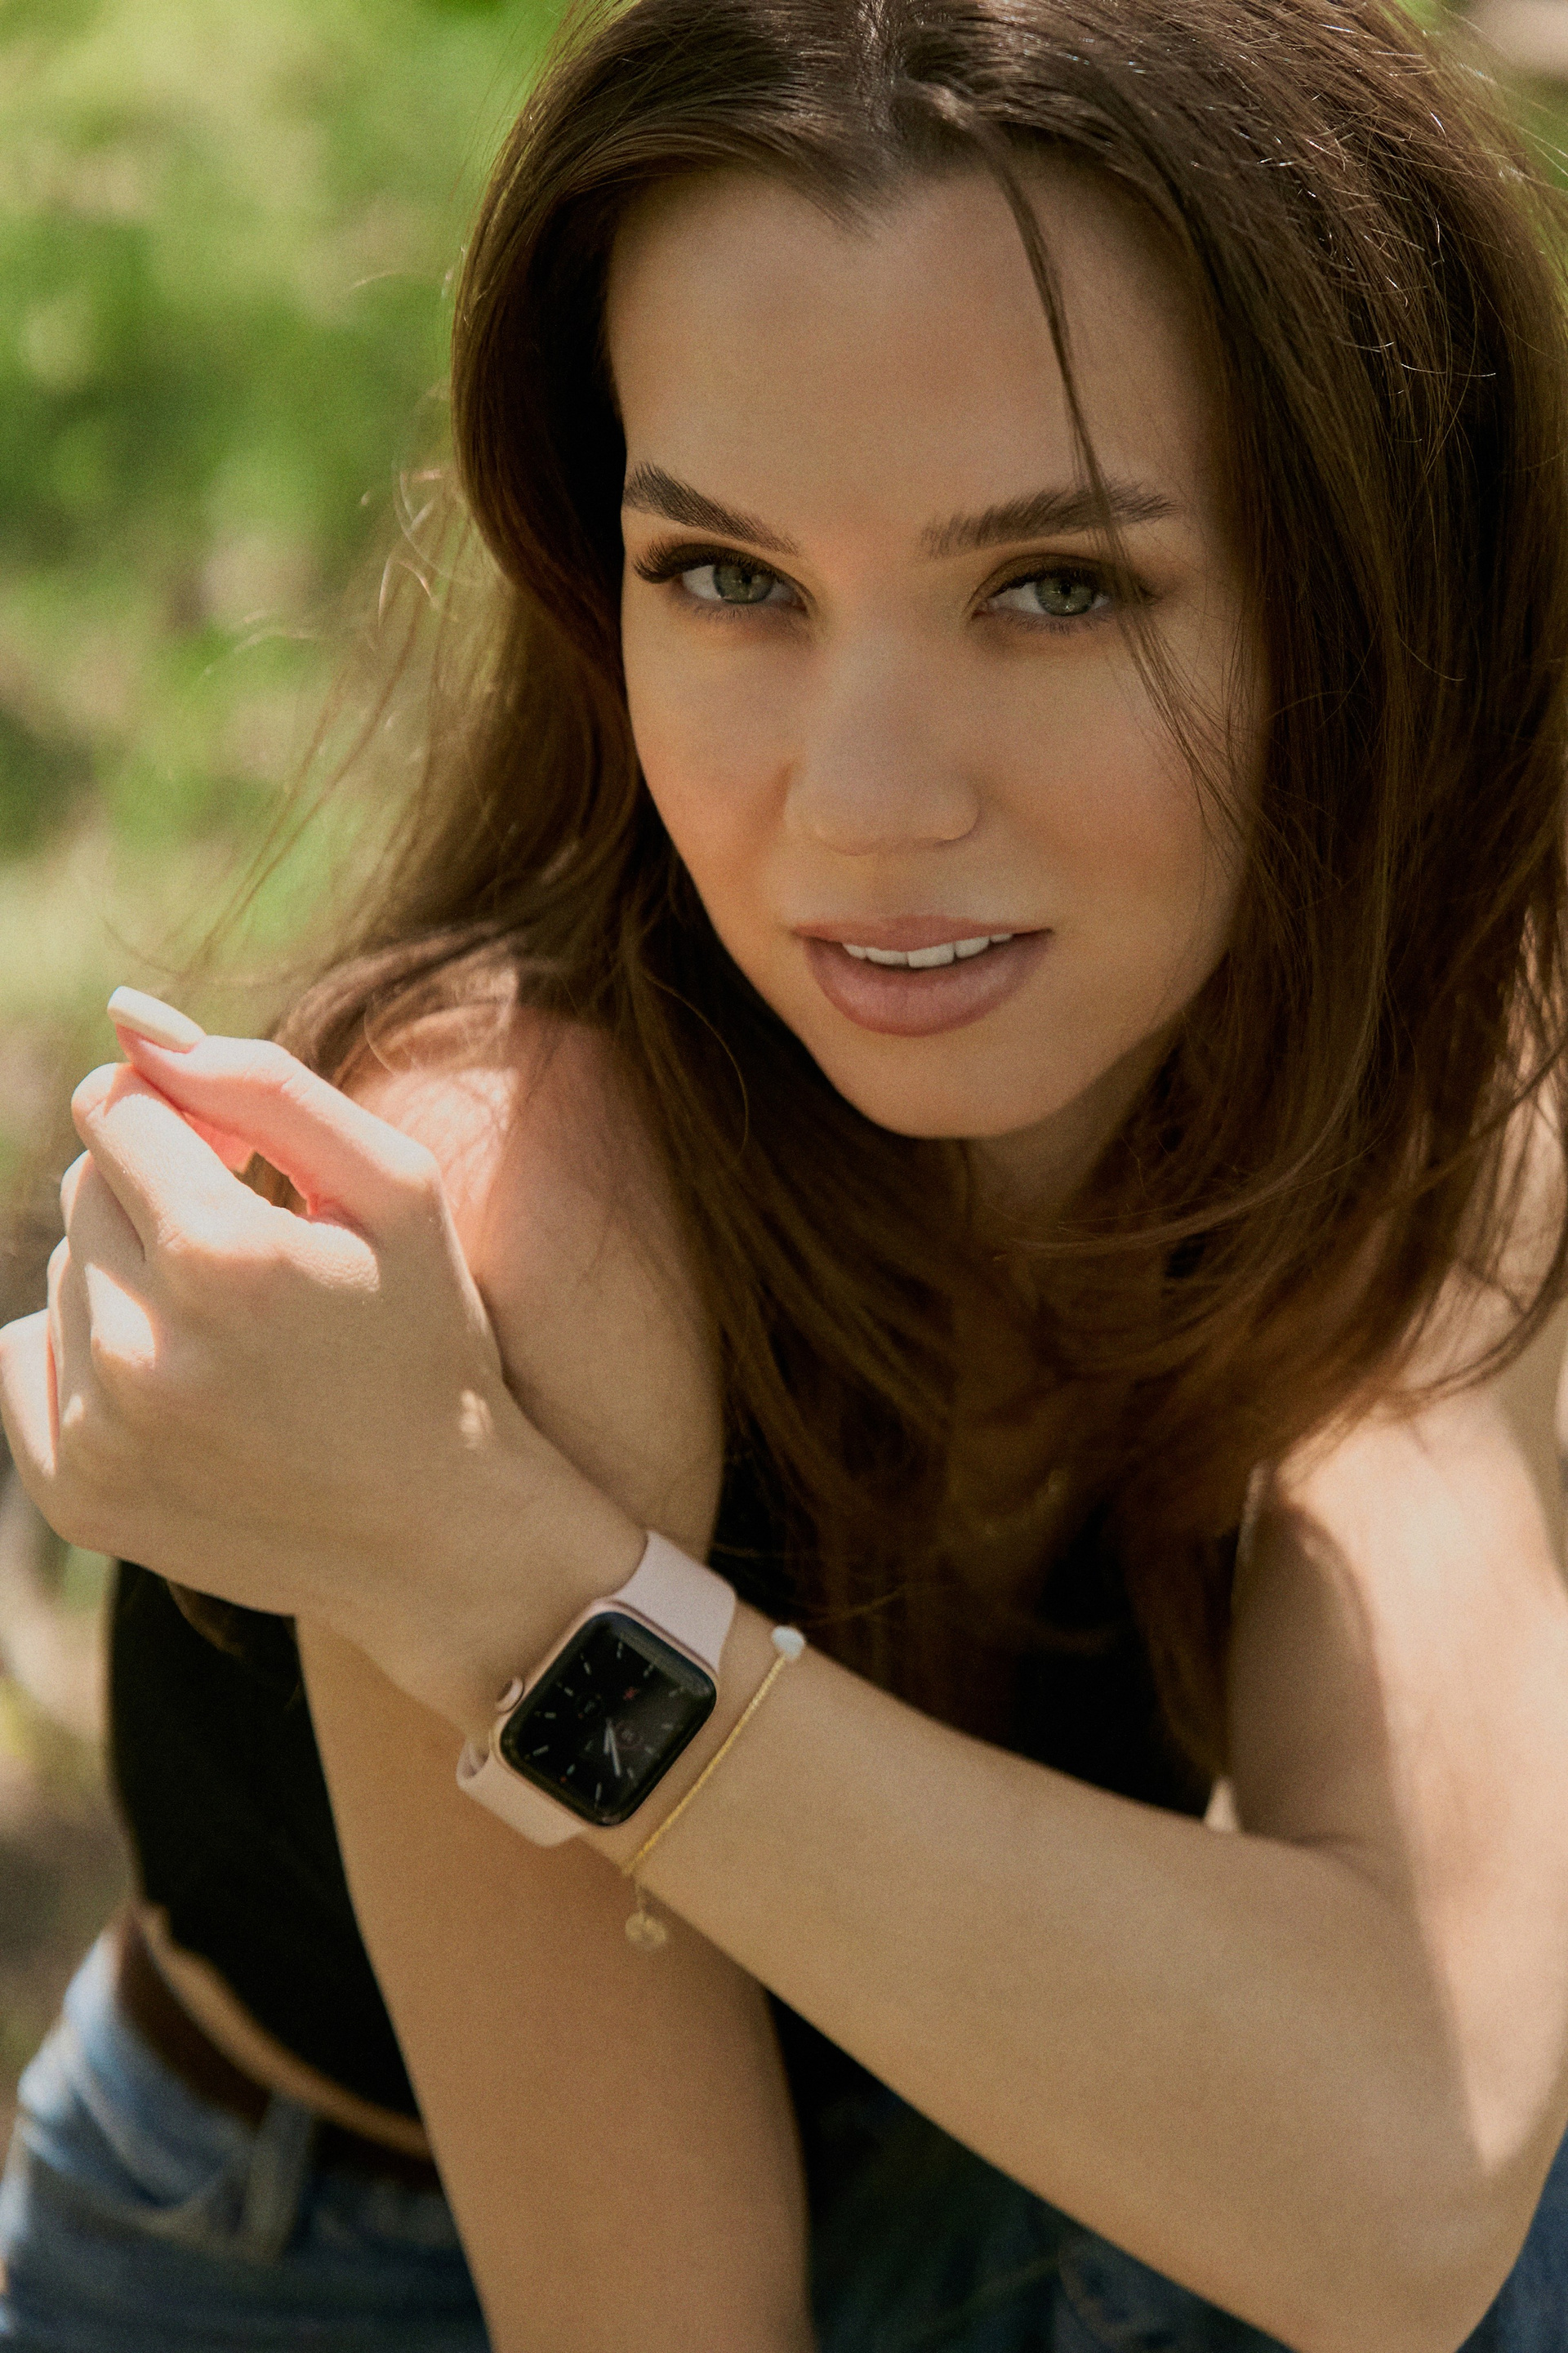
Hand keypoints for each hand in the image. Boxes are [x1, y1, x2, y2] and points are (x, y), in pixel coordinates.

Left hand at [0, 1003, 636, 1731]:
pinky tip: (180, 1385)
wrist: (440, 1536)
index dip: (183, 1119)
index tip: (244, 1166)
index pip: (115, 1108)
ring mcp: (99, 1434)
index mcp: (222, 1257)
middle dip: (156, 1196)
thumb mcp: (395, 1187)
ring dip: (130, 1277)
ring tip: (231, 1335)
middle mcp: (140, 1350)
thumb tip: (129, 1019)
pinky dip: (86, 1351)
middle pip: (83, 1190)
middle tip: (253, 1258)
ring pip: (62, 1273)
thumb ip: (261, 1083)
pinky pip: (24, 1358)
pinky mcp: (77, 1493)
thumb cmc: (427, 1339)